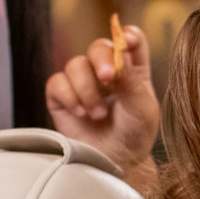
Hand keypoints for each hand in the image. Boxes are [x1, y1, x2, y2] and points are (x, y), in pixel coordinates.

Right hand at [46, 24, 159, 196]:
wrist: (116, 163)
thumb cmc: (135, 136)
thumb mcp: (142, 109)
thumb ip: (132, 81)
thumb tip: (121, 50)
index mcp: (132, 70)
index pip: (130, 40)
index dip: (126, 35)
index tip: (124, 42)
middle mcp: (106, 72)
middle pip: (99, 47)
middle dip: (101, 59)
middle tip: (108, 78)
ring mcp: (82, 83)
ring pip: (75, 65)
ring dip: (87, 90)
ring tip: (98, 115)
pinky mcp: (62, 97)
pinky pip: (57, 83)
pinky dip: (69, 97)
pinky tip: (81, 114)